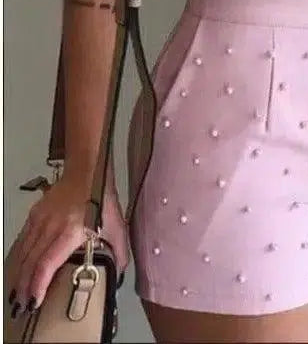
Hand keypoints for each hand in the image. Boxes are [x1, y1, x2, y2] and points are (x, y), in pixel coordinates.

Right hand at [7, 176, 128, 317]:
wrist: (88, 171)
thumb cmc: (102, 200)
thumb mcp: (117, 227)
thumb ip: (119, 252)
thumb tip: (119, 274)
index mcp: (71, 232)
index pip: (47, 263)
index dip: (38, 285)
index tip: (33, 302)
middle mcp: (51, 227)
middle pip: (31, 262)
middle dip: (24, 286)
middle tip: (21, 306)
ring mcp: (40, 220)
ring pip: (24, 252)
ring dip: (19, 274)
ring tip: (17, 293)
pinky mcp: (35, 214)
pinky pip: (24, 240)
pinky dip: (20, 257)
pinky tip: (20, 269)